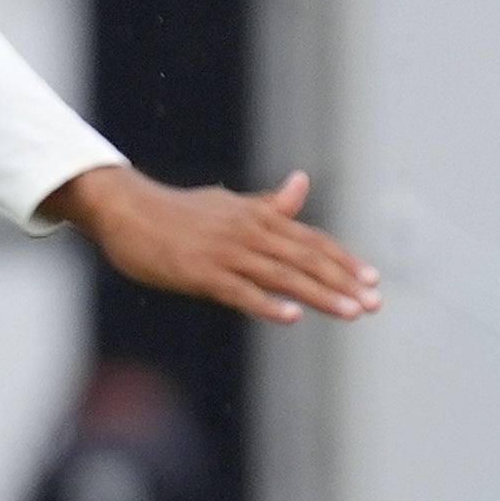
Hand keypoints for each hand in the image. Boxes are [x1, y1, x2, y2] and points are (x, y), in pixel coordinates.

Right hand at [43, 164, 379, 324]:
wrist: (125, 211)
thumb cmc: (176, 212)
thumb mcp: (227, 204)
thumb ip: (268, 204)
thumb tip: (302, 183)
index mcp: (256, 216)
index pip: (311, 240)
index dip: (344, 260)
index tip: (372, 280)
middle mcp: (247, 232)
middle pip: (305, 258)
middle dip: (343, 282)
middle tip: (374, 303)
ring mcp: (224, 252)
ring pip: (281, 276)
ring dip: (319, 295)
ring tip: (351, 312)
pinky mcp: (198, 272)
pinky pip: (239, 291)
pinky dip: (266, 303)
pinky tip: (290, 316)